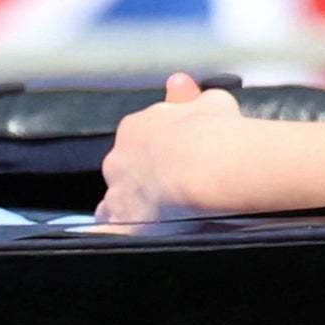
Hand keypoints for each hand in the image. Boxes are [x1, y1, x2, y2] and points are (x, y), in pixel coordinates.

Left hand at [96, 72, 253, 223]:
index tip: (174, 160)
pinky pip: (109, 230)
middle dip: (142, 179)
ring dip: (130, 207)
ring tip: (153, 219)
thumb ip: (191, 96)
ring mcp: (118, 191)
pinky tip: (121, 239)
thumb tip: (180, 85)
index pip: (138, 140)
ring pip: (116, 200)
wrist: (211, 165)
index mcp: (135, 128)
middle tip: (170, 191)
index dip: (156, 152)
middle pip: (124, 170)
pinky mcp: (123, 221)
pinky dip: (115, 234)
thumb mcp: (211, 102)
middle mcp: (119, 158)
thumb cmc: (215, 132)